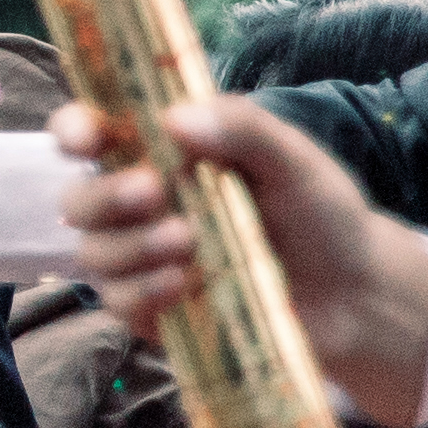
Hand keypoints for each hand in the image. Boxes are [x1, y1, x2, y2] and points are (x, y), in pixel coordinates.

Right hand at [58, 97, 427, 421]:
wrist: (354, 295)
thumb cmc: (323, 217)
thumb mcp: (295, 159)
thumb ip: (242, 128)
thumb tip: (173, 117)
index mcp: (165, 156)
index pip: (92, 134)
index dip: (74, 131)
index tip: (87, 140)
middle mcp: (141, 208)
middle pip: (77, 201)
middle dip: (104, 197)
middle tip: (152, 193)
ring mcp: (140, 261)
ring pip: (92, 253)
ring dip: (131, 247)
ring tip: (189, 243)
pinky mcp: (148, 309)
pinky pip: (115, 301)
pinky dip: (143, 291)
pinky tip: (185, 284)